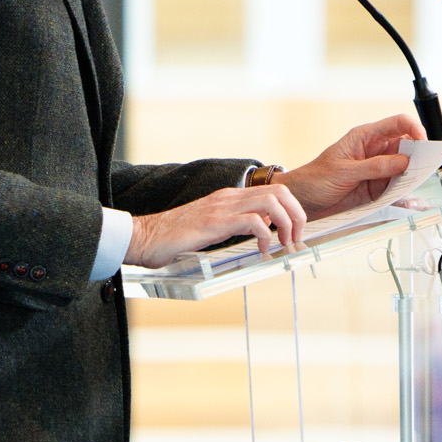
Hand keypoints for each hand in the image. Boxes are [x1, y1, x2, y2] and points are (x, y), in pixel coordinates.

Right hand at [126, 180, 312, 265]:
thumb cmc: (176, 237)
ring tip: (284, 244)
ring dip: (286, 223)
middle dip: (297, 214)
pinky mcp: (214, 223)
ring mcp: (222, 208)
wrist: (144, 237)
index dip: (293, 209)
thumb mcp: (214, 227)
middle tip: (296, 238)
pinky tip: (261, 250)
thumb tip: (262, 227)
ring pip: (270, 201)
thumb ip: (237, 223)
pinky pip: (252, 222)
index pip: (274, 190)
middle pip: (280, 191)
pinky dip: (265, 236)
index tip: (295, 231)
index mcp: (230, 197)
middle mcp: (229, 197)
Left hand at [280, 114, 425, 216]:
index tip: (424, 144)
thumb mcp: (344, 172)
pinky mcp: (378, 188)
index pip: (398, 124)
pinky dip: (406, 193)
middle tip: (424, 169)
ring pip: (406, 168)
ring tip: (417, 187)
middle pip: (407, 146)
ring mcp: (378, 170)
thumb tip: (404, 161)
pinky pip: (398, 188)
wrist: (302, 201)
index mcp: (366, 137)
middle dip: (419, 155)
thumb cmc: (315, 179)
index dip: (415, 129)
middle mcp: (376, 151)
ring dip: (413, 176)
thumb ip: (374, 166)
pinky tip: (410, 200)